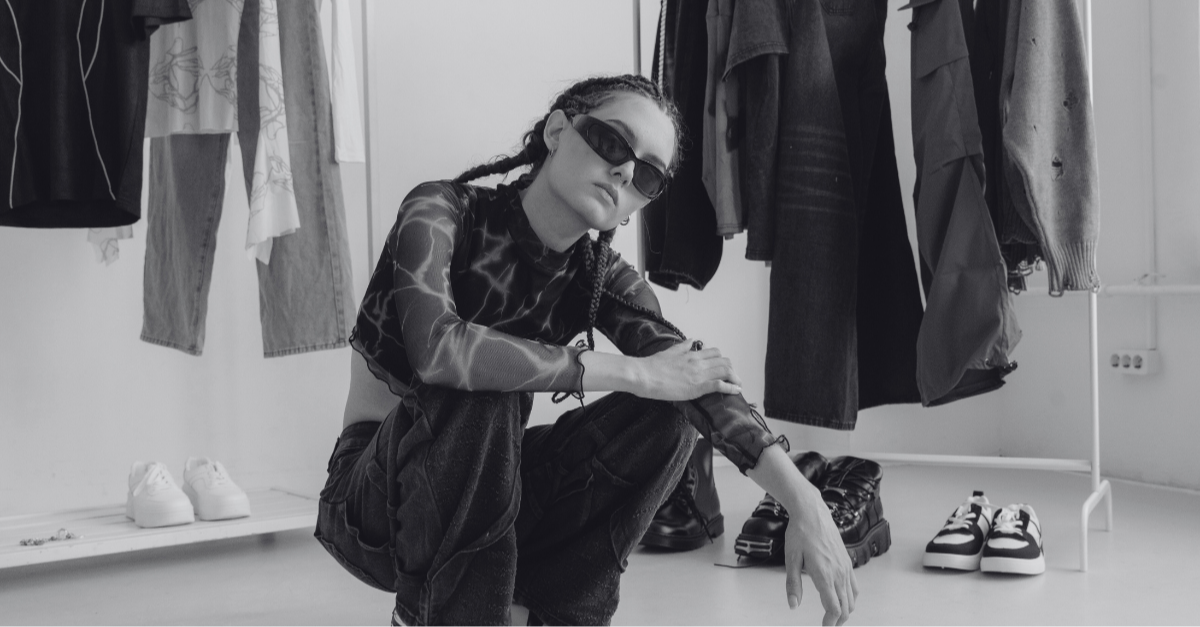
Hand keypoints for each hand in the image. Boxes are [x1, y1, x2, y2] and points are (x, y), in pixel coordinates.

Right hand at [634, 340, 742, 400]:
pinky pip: (720, 385)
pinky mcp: (698, 387)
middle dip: (731, 369)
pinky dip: (731, 388)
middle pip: (724, 361)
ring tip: (738, 384)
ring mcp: (699, 374)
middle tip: (733, 377)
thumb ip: (683, 347)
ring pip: (725, 371)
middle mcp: (698, 362)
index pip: (715, 353)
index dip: (723, 360)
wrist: (644, 375)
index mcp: (691, 354)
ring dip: (735, 378)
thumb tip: (691, 341)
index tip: (724, 367)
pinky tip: (736, 391)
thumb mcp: (670, 351)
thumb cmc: (653, 366)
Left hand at [784, 503, 857, 625]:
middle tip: (827, 625)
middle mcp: (838, 573)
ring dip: (845, 610)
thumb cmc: (799, 534)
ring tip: (833, 616)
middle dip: (838, 620)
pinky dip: (850, 598)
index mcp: (824, 574)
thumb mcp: (790, 559)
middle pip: (846, 607)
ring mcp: (845, 567)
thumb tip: (793, 605)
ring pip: (852, 598)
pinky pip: (855, 586)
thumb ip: (793, 584)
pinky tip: (842, 599)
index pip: (834, 608)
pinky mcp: (847, 562)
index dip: (830, 622)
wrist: (812, 512)